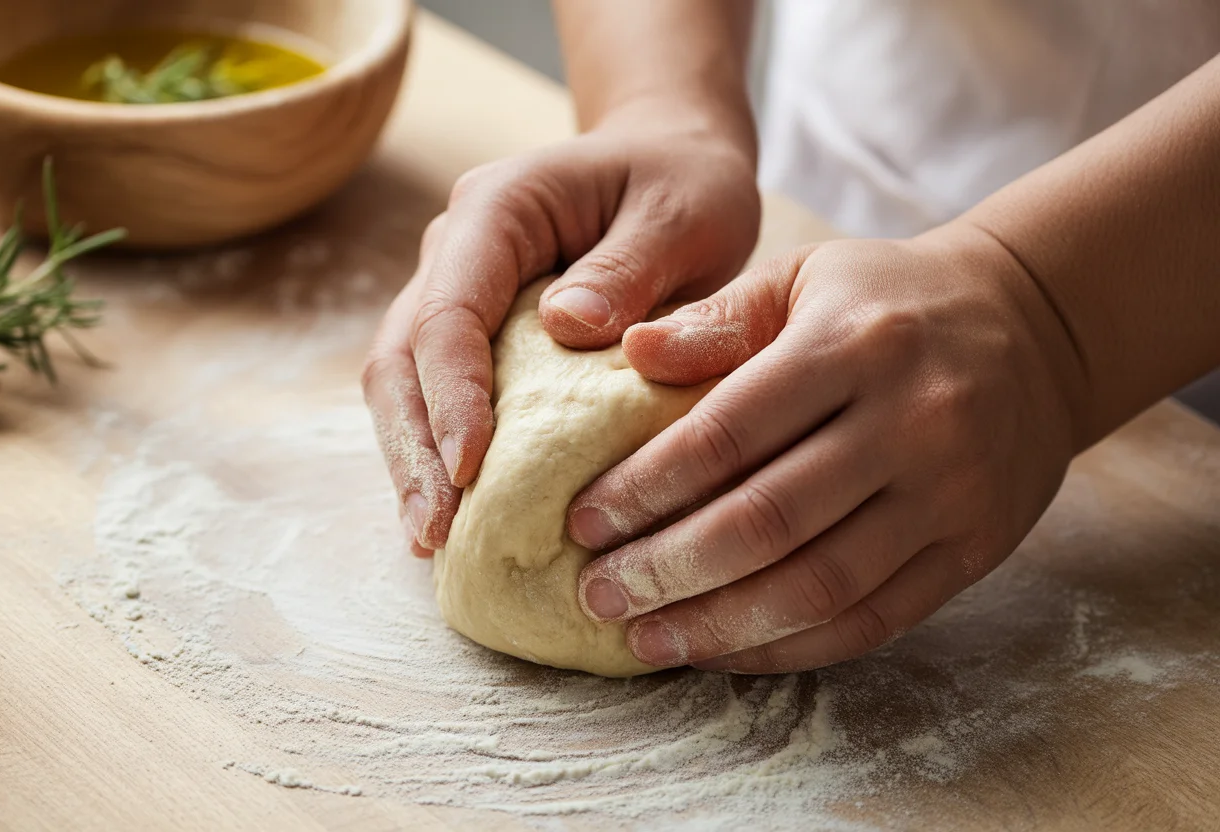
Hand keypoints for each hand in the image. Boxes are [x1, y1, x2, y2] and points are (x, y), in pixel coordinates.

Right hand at [363, 108, 759, 552]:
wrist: (668, 162)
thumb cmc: (680, 183)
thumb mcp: (681, 212)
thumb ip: (628, 267)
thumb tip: (568, 328)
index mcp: (497, 210)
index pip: (451, 310)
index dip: (452, 393)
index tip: (470, 468)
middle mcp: (455, 250)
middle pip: (403, 355)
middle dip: (414, 447)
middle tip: (435, 532)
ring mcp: (455, 292)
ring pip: (403, 383)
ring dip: (412, 462)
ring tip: (432, 540)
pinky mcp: (474, 335)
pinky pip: (434, 398)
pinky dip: (436, 456)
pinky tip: (451, 518)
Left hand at [568, 223, 1088, 671]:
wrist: (1035, 329)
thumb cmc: (889, 300)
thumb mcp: (805, 276)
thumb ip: (719, 319)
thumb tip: (628, 352)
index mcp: (852, 345)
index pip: (727, 433)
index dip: (645, 488)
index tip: (581, 523)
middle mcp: (910, 422)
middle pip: (766, 522)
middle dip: (666, 569)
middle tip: (597, 596)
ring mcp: (950, 493)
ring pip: (819, 586)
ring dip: (720, 625)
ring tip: (646, 640)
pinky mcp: (974, 549)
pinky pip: (873, 619)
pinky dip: (792, 647)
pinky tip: (727, 650)